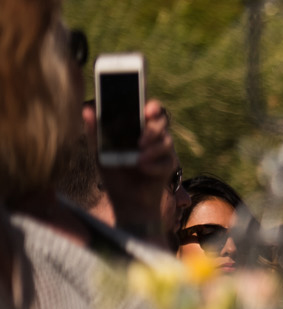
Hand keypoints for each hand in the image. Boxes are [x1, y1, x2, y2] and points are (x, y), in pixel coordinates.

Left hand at [97, 99, 177, 245]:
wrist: (126, 203)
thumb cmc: (114, 175)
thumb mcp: (100, 152)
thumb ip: (95, 131)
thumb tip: (87, 108)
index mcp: (137, 129)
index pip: (148, 110)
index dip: (152, 106)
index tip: (147, 109)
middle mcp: (152, 137)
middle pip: (162, 122)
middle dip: (154, 129)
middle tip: (141, 140)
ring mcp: (162, 152)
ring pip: (167, 141)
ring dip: (154, 149)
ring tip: (138, 159)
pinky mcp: (168, 167)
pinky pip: (168, 161)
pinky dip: (155, 166)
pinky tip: (144, 170)